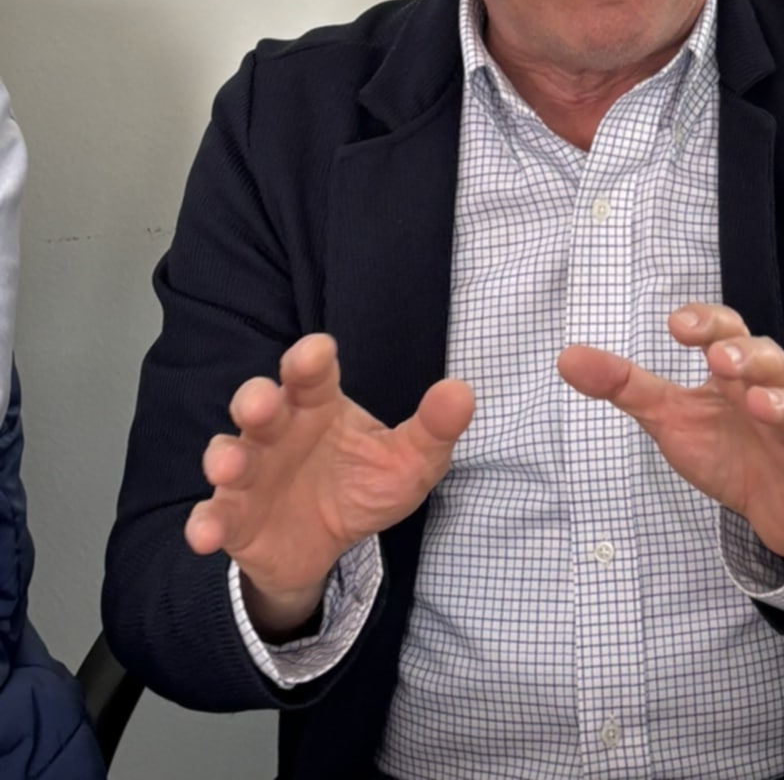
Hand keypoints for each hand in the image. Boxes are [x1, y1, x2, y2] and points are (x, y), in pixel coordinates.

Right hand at [185, 333, 473, 636]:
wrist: (327, 548)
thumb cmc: (363, 485)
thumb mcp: (409, 463)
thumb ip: (434, 429)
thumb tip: (462, 393)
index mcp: (319, 404)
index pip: (312, 373)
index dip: (310, 359)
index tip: (317, 352)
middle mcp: (278, 429)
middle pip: (259, 402)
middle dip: (256, 398)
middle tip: (262, 401)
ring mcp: (251, 472)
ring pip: (228, 452)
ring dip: (224, 456)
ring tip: (228, 465)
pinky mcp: (233, 517)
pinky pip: (213, 515)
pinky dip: (204, 522)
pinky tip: (204, 534)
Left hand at [557, 303, 783, 561]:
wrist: (775, 505)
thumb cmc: (724, 447)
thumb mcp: (669, 417)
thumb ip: (624, 386)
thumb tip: (566, 357)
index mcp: (735, 373)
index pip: (726, 332)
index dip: (706, 323)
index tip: (675, 323)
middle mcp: (770, 392)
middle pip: (768, 359)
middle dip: (744, 355)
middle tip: (717, 357)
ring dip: (778, 402)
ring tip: (756, 402)